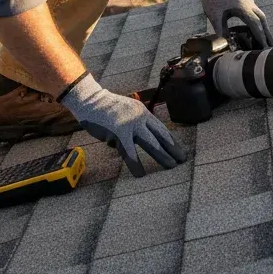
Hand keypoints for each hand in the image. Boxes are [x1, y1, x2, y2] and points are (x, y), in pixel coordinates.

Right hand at [59, 74, 187, 177]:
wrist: (89, 100)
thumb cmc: (105, 110)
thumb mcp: (124, 114)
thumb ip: (133, 128)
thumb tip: (136, 146)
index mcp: (142, 111)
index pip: (161, 128)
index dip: (171, 141)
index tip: (179, 150)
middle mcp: (140, 116)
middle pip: (161, 135)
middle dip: (172, 149)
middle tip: (182, 160)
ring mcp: (130, 124)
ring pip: (151, 143)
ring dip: (162, 155)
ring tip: (171, 166)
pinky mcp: (119, 131)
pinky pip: (129, 151)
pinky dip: (135, 163)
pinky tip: (140, 174)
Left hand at [192, 0, 271, 47]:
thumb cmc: (211, 0)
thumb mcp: (214, 16)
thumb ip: (221, 29)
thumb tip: (228, 42)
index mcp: (242, 7)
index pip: (255, 24)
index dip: (260, 36)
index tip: (264, 47)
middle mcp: (248, 3)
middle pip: (262, 19)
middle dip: (267, 33)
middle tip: (271, 46)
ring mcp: (248, 0)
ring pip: (260, 15)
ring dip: (264, 27)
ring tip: (266, 40)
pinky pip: (256, 11)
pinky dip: (258, 21)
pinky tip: (257, 29)